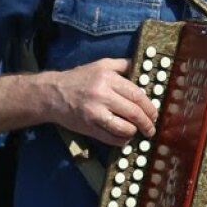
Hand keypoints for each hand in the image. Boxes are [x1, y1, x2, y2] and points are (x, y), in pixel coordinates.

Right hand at [42, 57, 157, 143]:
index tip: (154, 114)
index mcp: (108, 78)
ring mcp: (95, 113)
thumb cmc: (79, 78)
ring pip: (124, 128)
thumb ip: (123, 65)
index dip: (150, 107)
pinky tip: (125, 138)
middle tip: (151, 128)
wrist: (52, 93)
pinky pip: (111, 138)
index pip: (137, 95)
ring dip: (135, 133)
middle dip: (147, 123)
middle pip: (134, 112)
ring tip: (138, 133)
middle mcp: (102, 95)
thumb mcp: (101, 65)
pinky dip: (122, 141)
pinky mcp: (88, 127)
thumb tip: (142, 69)